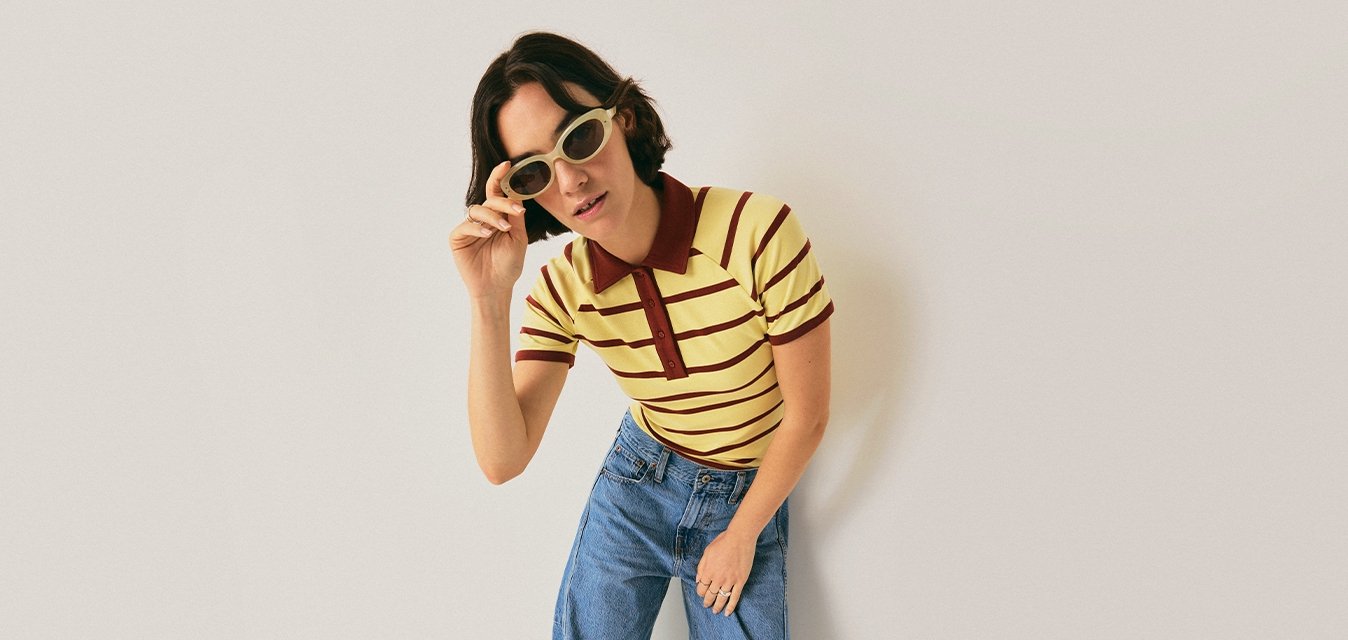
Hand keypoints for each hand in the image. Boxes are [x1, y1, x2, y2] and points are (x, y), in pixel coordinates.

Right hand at [449, 161, 529, 299]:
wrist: (497, 287)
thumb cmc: (509, 264)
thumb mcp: (518, 238)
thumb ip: (515, 216)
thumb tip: (516, 193)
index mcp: (498, 217)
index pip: (497, 193)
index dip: (500, 177)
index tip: (507, 165)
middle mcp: (482, 219)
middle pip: (490, 199)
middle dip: (504, 203)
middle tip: (516, 212)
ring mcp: (469, 227)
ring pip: (478, 210)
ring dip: (493, 217)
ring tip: (502, 229)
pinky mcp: (457, 238)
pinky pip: (465, 225)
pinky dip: (477, 228)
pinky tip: (486, 234)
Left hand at [694, 529, 756, 615]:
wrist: (740, 538)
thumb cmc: (723, 541)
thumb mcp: (707, 552)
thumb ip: (701, 567)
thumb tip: (697, 579)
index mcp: (708, 571)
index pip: (701, 587)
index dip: (700, 592)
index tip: (701, 593)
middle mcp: (717, 578)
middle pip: (710, 595)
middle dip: (707, 601)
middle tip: (706, 605)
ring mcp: (729, 581)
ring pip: (721, 598)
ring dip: (717, 606)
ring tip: (715, 611)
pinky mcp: (740, 581)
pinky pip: (735, 597)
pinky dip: (731, 606)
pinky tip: (728, 612)